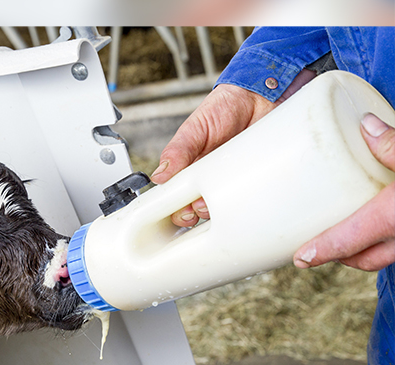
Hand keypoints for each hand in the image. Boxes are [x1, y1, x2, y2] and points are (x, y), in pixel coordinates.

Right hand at [154, 69, 315, 226]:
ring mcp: (232, 179)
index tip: (177, 212)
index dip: (174, 208)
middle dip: (192, 214)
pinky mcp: (253, 177)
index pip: (176, 195)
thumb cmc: (225, 106)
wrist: (262, 94)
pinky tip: (239, 197)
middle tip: (194, 211)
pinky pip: (248, 197)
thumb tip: (159, 176)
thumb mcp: (195, 128)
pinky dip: (243, 201)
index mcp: (190, 166)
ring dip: (216, 209)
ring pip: (220, 207)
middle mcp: (209, 176)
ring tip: (216, 200)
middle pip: (195, 207)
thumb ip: (177, 151)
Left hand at [294, 113, 394, 271]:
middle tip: (313, 248)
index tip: (299, 258)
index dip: (321, 251)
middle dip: (337, 255)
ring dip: (360, 252)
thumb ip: (392, 143)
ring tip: (341, 237)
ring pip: (382, 256)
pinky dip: (381, 244)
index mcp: (393, 216)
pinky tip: (375, 226)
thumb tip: (366, 126)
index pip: (348, 241)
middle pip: (363, 258)